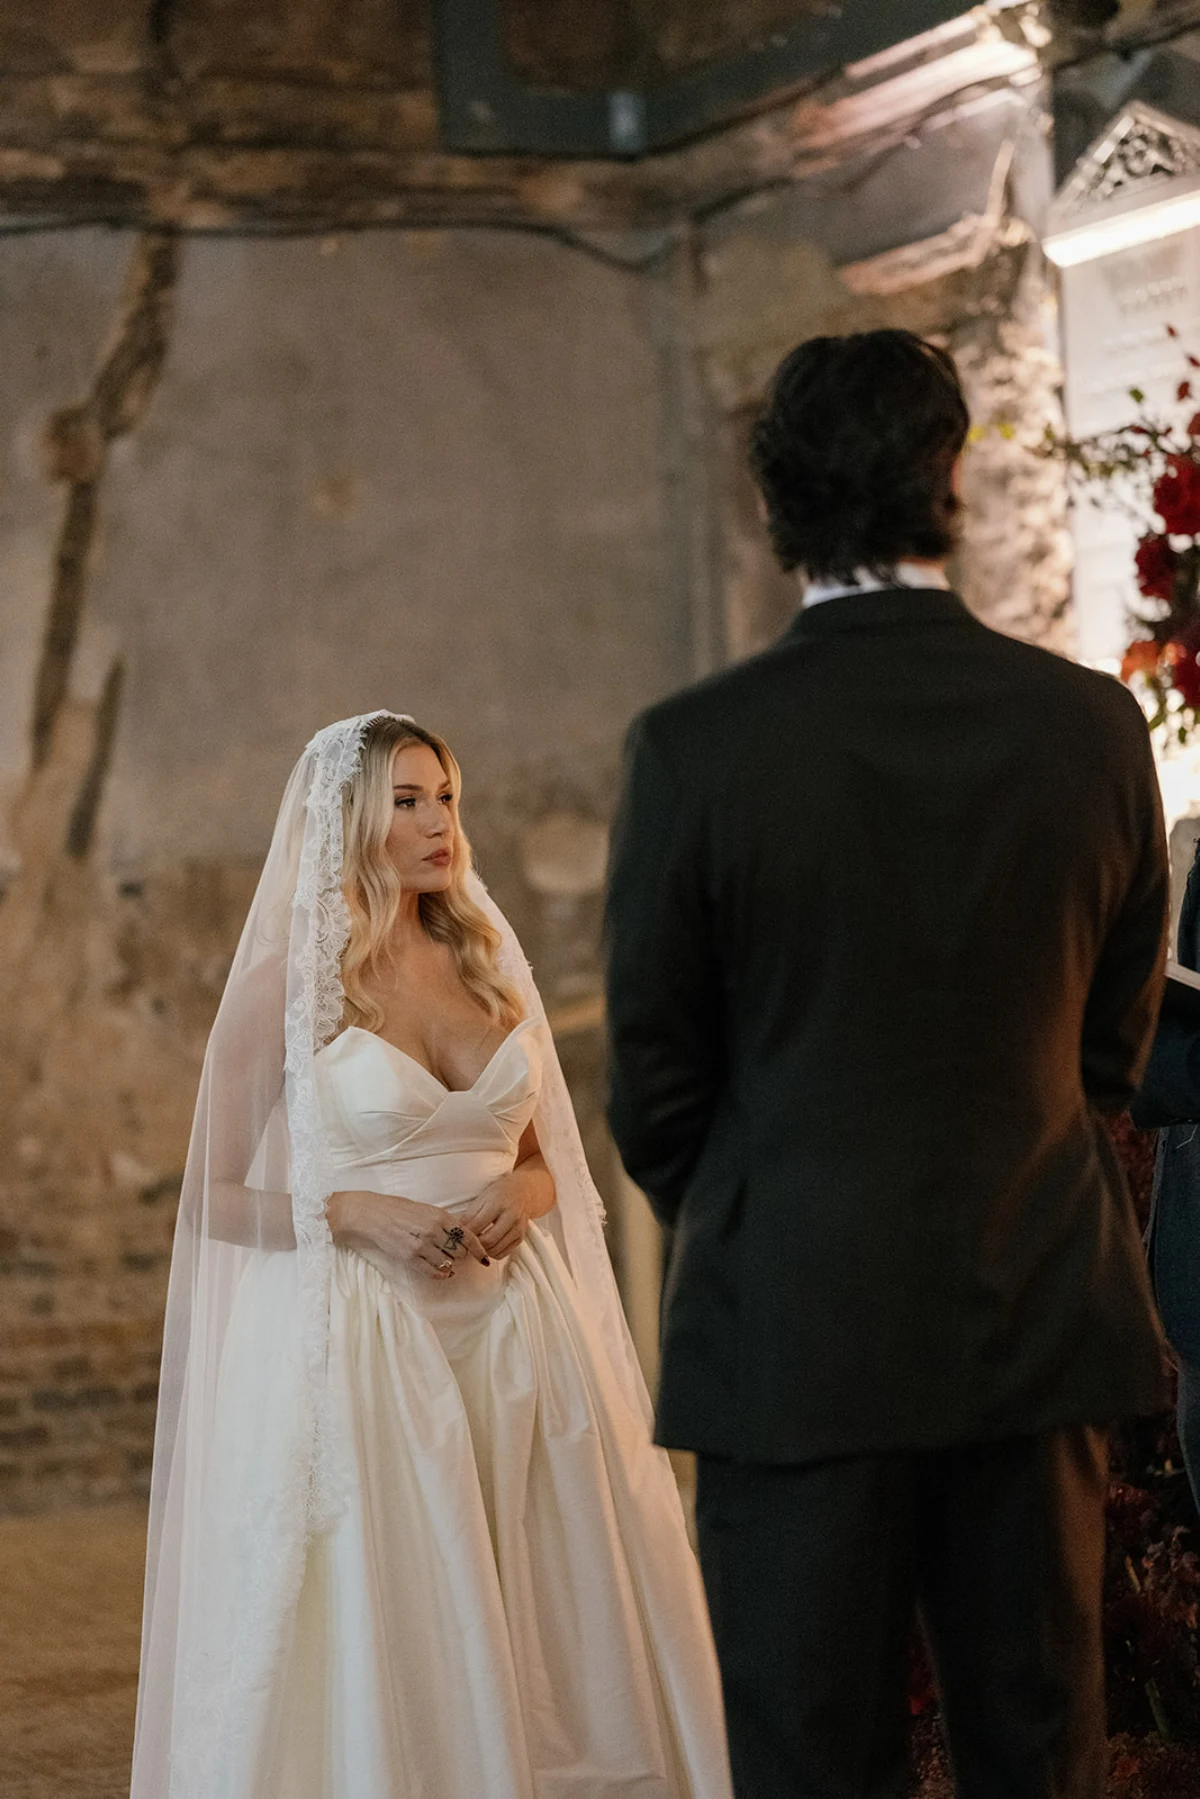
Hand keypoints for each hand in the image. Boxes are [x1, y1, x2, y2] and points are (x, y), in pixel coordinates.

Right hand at [327, 1189, 488, 1280]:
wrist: (374, 1215)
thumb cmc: (400, 1209)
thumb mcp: (427, 1209)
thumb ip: (444, 1221)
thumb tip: (461, 1235)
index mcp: (441, 1216)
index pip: (468, 1237)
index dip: (479, 1250)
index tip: (485, 1260)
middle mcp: (434, 1231)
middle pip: (460, 1252)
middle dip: (462, 1256)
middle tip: (459, 1256)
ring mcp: (422, 1245)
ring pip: (448, 1263)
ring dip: (450, 1264)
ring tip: (448, 1262)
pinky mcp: (410, 1257)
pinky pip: (432, 1271)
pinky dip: (441, 1274)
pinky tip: (443, 1272)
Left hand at [465, 1171, 538, 1260]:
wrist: (524, 1192)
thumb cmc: (499, 1193)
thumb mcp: (482, 1198)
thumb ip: (469, 1216)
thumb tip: (457, 1233)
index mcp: (498, 1203)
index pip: (477, 1225)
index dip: (465, 1233)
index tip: (458, 1235)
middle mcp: (511, 1216)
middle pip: (488, 1240)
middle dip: (474, 1245)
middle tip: (466, 1242)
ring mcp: (518, 1228)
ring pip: (495, 1250)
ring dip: (482, 1250)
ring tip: (476, 1242)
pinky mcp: (520, 1238)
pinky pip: (502, 1254)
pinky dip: (491, 1253)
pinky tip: (487, 1245)